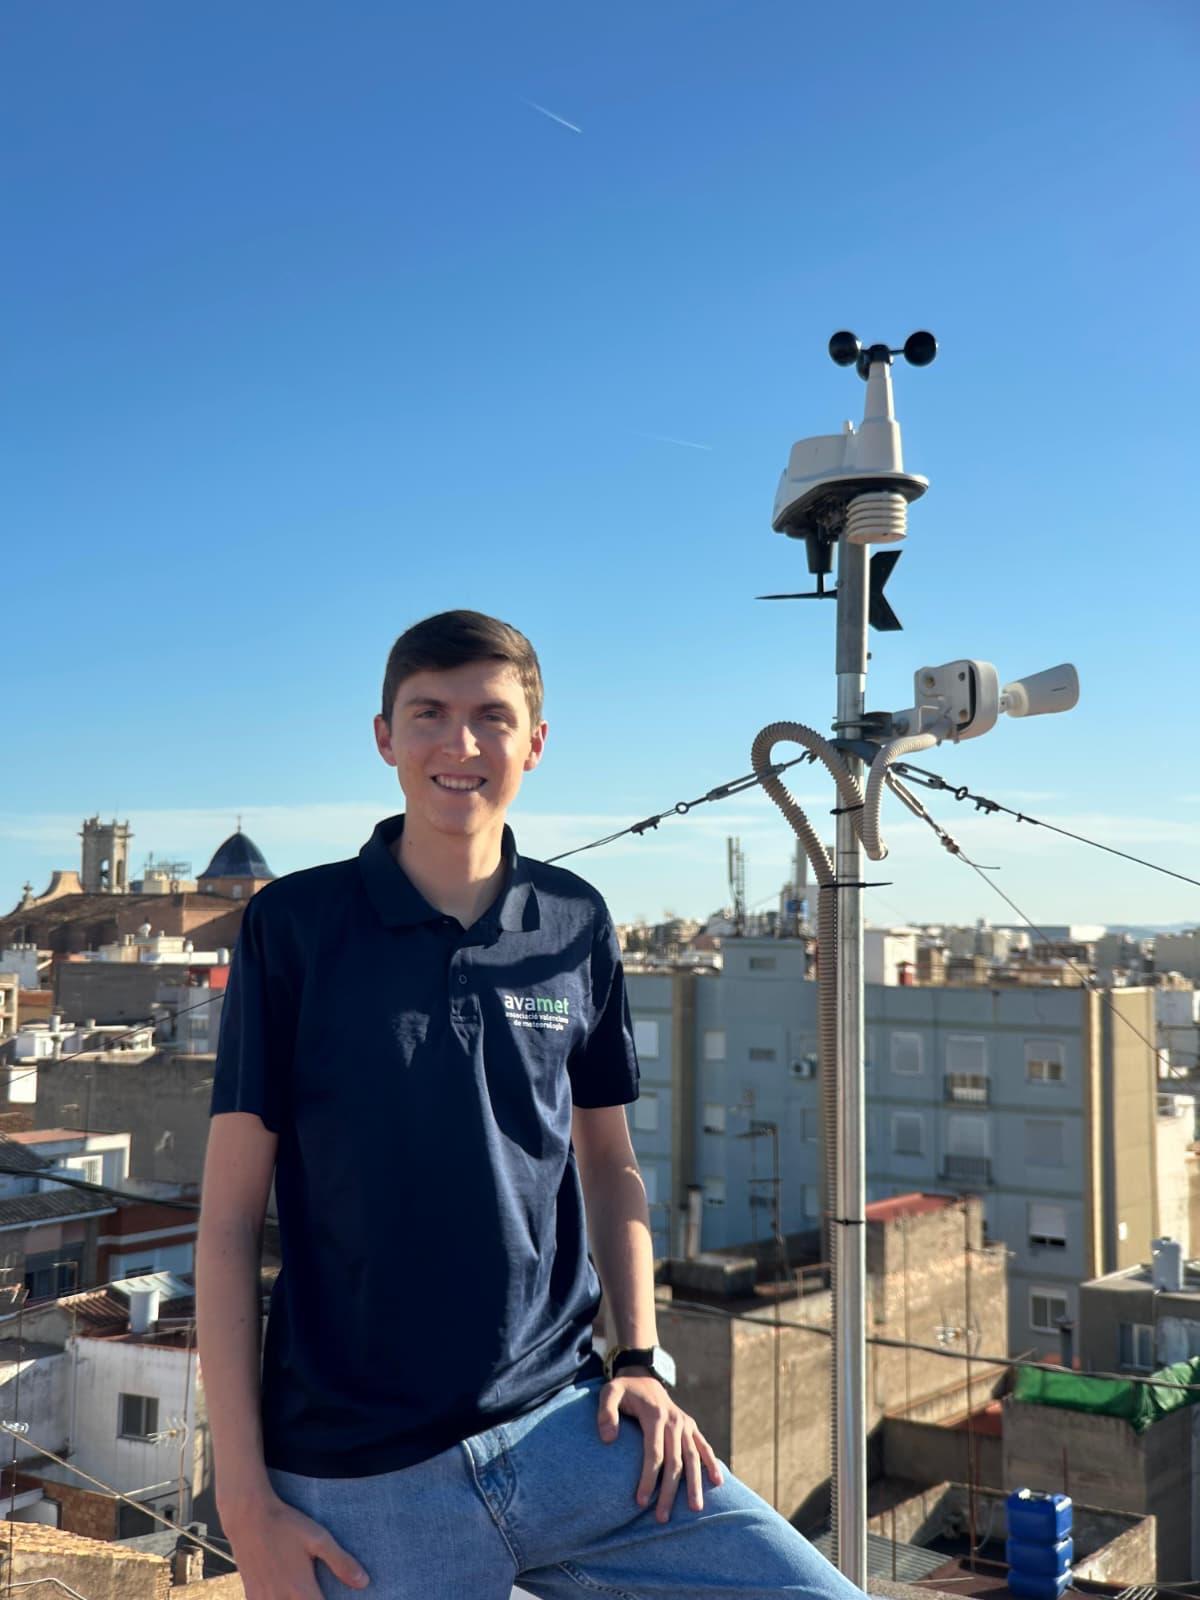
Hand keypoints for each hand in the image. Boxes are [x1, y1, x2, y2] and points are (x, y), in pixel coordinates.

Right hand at [220, 1490, 369, 1596]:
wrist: (248, 1518)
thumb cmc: (286, 1525)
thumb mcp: (319, 1538)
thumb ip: (341, 1563)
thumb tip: (364, 1583)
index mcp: (302, 1591)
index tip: (337, 1597)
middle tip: (317, 1592)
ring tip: (304, 1593)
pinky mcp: (252, 1597)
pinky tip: (285, 1594)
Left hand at [596, 1375, 722, 1522]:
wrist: (643, 1377)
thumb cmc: (624, 1390)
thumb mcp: (609, 1392)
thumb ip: (606, 1413)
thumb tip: (608, 1440)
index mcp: (655, 1415)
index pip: (654, 1453)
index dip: (648, 1478)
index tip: (641, 1501)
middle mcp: (674, 1420)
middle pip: (675, 1461)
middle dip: (669, 1491)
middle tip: (662, 1518)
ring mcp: (685, 1424)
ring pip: (693, 1458)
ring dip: (694, 1485)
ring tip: (695, 1509)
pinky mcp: (691, 1426)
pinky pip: (704, 1446)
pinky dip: (712, 1463)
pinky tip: (718, 1482)